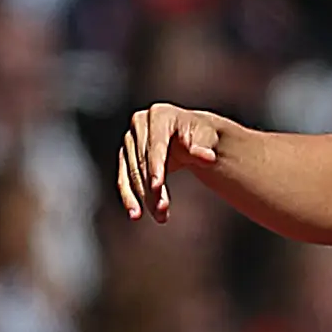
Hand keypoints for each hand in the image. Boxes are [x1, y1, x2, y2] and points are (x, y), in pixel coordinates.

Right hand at [116, 103, 225, 222]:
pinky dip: (129, 197)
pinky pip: (124, 179)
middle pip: (142, 161)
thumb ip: (205, 148)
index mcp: (160, 115)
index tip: (157, 186)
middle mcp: (140, 124)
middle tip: (162, 210)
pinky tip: (135, 213)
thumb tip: (207, 158)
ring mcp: (131, 140)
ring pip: (132, 173)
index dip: (155, 166)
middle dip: (151, 187)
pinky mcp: (126, 156)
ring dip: (143, 197)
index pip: (156, 144)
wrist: (192, 137)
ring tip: (159, 216)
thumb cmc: (202, 136)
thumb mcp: (208, 139)